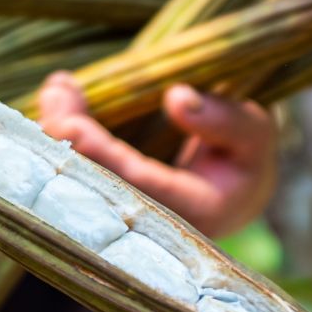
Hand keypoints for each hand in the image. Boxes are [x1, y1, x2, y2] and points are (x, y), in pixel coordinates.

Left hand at [38, 72, 276, 237]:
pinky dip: (65, 132)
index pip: (140, 187)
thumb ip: (225, 120)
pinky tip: (59, 95)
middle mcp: (155, 223)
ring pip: (83, 178)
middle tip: (57, 95)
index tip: (73, 126)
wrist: (233, 187)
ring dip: (61, 133)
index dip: (102, 158)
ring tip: (57, 88)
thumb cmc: (246, 159)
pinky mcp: (111, 197)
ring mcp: (129, 213)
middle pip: (101, 185)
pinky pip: (81, 168)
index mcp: (197, 211)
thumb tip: (176, 99)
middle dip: (72, 141)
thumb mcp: (255, 136)